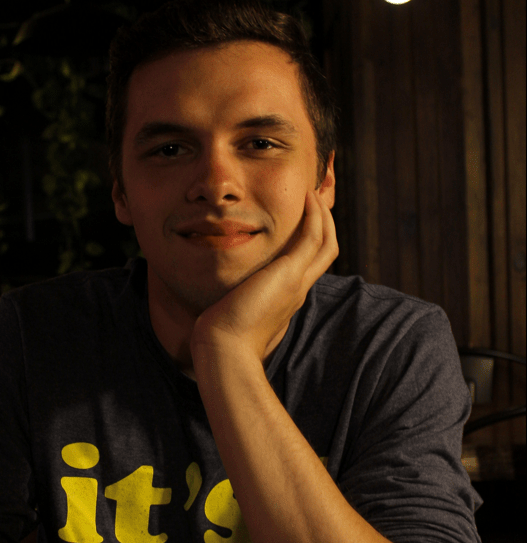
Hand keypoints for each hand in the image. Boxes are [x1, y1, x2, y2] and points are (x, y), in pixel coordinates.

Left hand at [191, 190, 337, 364]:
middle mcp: (297, 290)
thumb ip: (232, 305)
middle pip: (325, 253)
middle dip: (324, 225)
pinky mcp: (291, 274)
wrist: (225, 350)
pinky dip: (315, 215)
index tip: (299, 221)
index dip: (308, 243)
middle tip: (316, 199)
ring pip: (326, 242)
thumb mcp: (231, 317)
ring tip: (314, 192)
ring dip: (323, 215)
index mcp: (285, 299)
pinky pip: (313, 236)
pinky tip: (307, 197)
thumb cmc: (221, 339)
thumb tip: (216, 306)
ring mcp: (298, 282)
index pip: (307, 266)